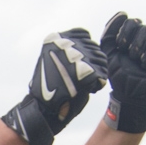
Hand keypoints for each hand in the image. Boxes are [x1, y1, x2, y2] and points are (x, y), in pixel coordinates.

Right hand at [0, 29, 108, 144]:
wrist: (43, 109)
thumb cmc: (48, 89)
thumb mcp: (51, 61)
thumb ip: (66, 51)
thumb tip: (87, 47)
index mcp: (56, 39)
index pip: (84, 35)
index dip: (86, 49)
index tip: (81, 63)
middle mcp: (66, 44)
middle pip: (94, 47)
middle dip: (93, 62)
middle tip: (83, 78)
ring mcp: (77, 56)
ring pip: (101, 60)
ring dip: (97, 72)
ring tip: (86, 84)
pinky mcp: (87, 71)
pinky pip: (102, 74)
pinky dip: (97, 84)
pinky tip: (87, 90)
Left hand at [100, 13, 145, 133]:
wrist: (133, 96)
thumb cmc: (122, 76)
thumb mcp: (110, 54)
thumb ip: (110, 33)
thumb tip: (124, 13)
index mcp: (138, 35)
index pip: (134, 23)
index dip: (126, 36)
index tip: (122, 50)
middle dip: (137, 48)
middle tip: (135, 61)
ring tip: (145, 67)